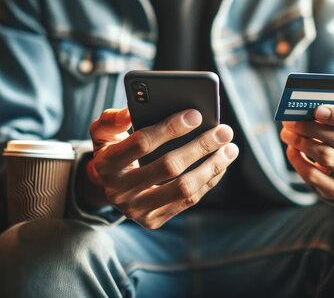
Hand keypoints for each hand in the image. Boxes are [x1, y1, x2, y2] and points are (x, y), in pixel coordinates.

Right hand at [87, 107, 237, 228]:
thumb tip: (131, 111)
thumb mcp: (103, 131)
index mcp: (106, 164)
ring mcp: (136, 209)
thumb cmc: (113, 149)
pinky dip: (208, 181)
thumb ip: (112, 119)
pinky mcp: (153, 220)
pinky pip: (187, 201)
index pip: (142, 143)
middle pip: (168, 166)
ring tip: (230, 149)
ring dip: (212, 167)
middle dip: (200, 146)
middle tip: (224, 131)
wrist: (107, 187)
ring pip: (183, 188)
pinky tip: (221, 164)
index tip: (196, 114)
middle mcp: (119, 191)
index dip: (171, 128)